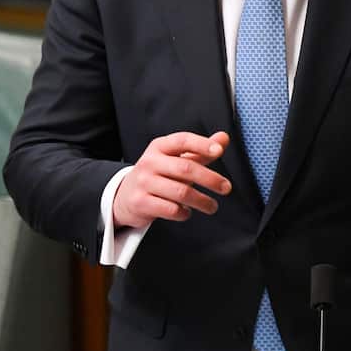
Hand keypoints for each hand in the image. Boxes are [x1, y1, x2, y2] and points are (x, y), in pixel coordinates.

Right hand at [112, 131, 231, 229]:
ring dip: (202, 201)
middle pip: (185, 168)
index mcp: (159, 146)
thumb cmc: (158, 174)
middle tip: (226, 188)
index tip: (219, 151)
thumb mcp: (175, 159)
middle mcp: (150, 162)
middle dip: (210, 179)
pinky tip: (187, 212)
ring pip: (181, 192)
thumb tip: (224, 138)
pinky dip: (184, 213)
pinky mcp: (140, 202)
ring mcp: (143, 182)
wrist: (125, 196)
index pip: (182, 140)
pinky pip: (170, 209)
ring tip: (212, 206)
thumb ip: (200, 151)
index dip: (201, 144)